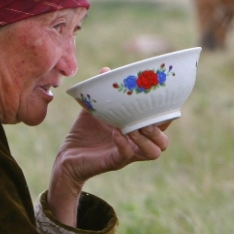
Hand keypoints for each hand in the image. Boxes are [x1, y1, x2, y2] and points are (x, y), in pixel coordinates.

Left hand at [48, 68, 172, 224]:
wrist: (67, 157)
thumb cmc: (85, 134)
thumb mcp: (95, 109)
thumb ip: (102, 92)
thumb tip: (106, 70)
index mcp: (137, 132)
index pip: (161, 125)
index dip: (165, 115)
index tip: (159, 101)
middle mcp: (136, 145)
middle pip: (163, 143)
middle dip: (159, 131)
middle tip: (146, 120)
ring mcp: (127, 155)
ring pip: (153, 153)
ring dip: (146, 139)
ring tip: (131, 128)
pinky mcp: (114, 162)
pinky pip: (126, 155)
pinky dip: (124, 144)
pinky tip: (116, 133)